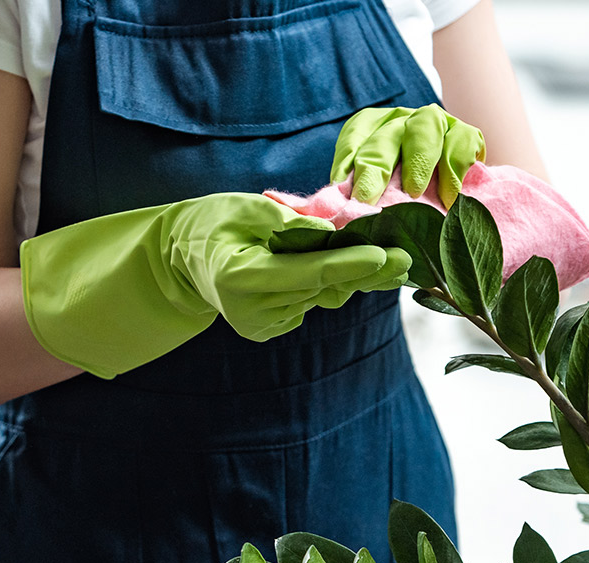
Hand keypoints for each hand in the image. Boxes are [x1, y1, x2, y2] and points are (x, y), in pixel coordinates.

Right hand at [22, 193, 410, 377]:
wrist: (181, 256)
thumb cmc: (212, 222)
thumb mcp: (245, 208)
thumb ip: (289, 222)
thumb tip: (333, 234)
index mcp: (238, 278)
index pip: (305, 272)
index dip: (347, 264)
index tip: (384, 255)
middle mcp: (249, 310)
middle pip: (320, 289)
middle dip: (365, 272)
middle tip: (408, 259)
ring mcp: (259, 325)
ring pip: (321, 298)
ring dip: (354, 278)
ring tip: (389, 261)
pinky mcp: (268, 328)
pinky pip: (311, 303)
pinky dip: (330, 284)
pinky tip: (349, 269)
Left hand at [330, 105, 485, 205]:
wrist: (445, 196)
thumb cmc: (396, 193)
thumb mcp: (368, 190)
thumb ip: (346, 196)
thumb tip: (310, 211)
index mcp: (369, 128)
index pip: (354, 138)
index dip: (347, 163)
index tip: (342, 192)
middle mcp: (400, 119)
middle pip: (385, 137)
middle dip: (375, 169)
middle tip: (369, 199)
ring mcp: (434, 122)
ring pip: (424, 129)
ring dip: (418, 162)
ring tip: (414, 193)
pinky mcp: (464, 132)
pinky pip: (462, 140)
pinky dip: (455, 168)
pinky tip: (450, 196)